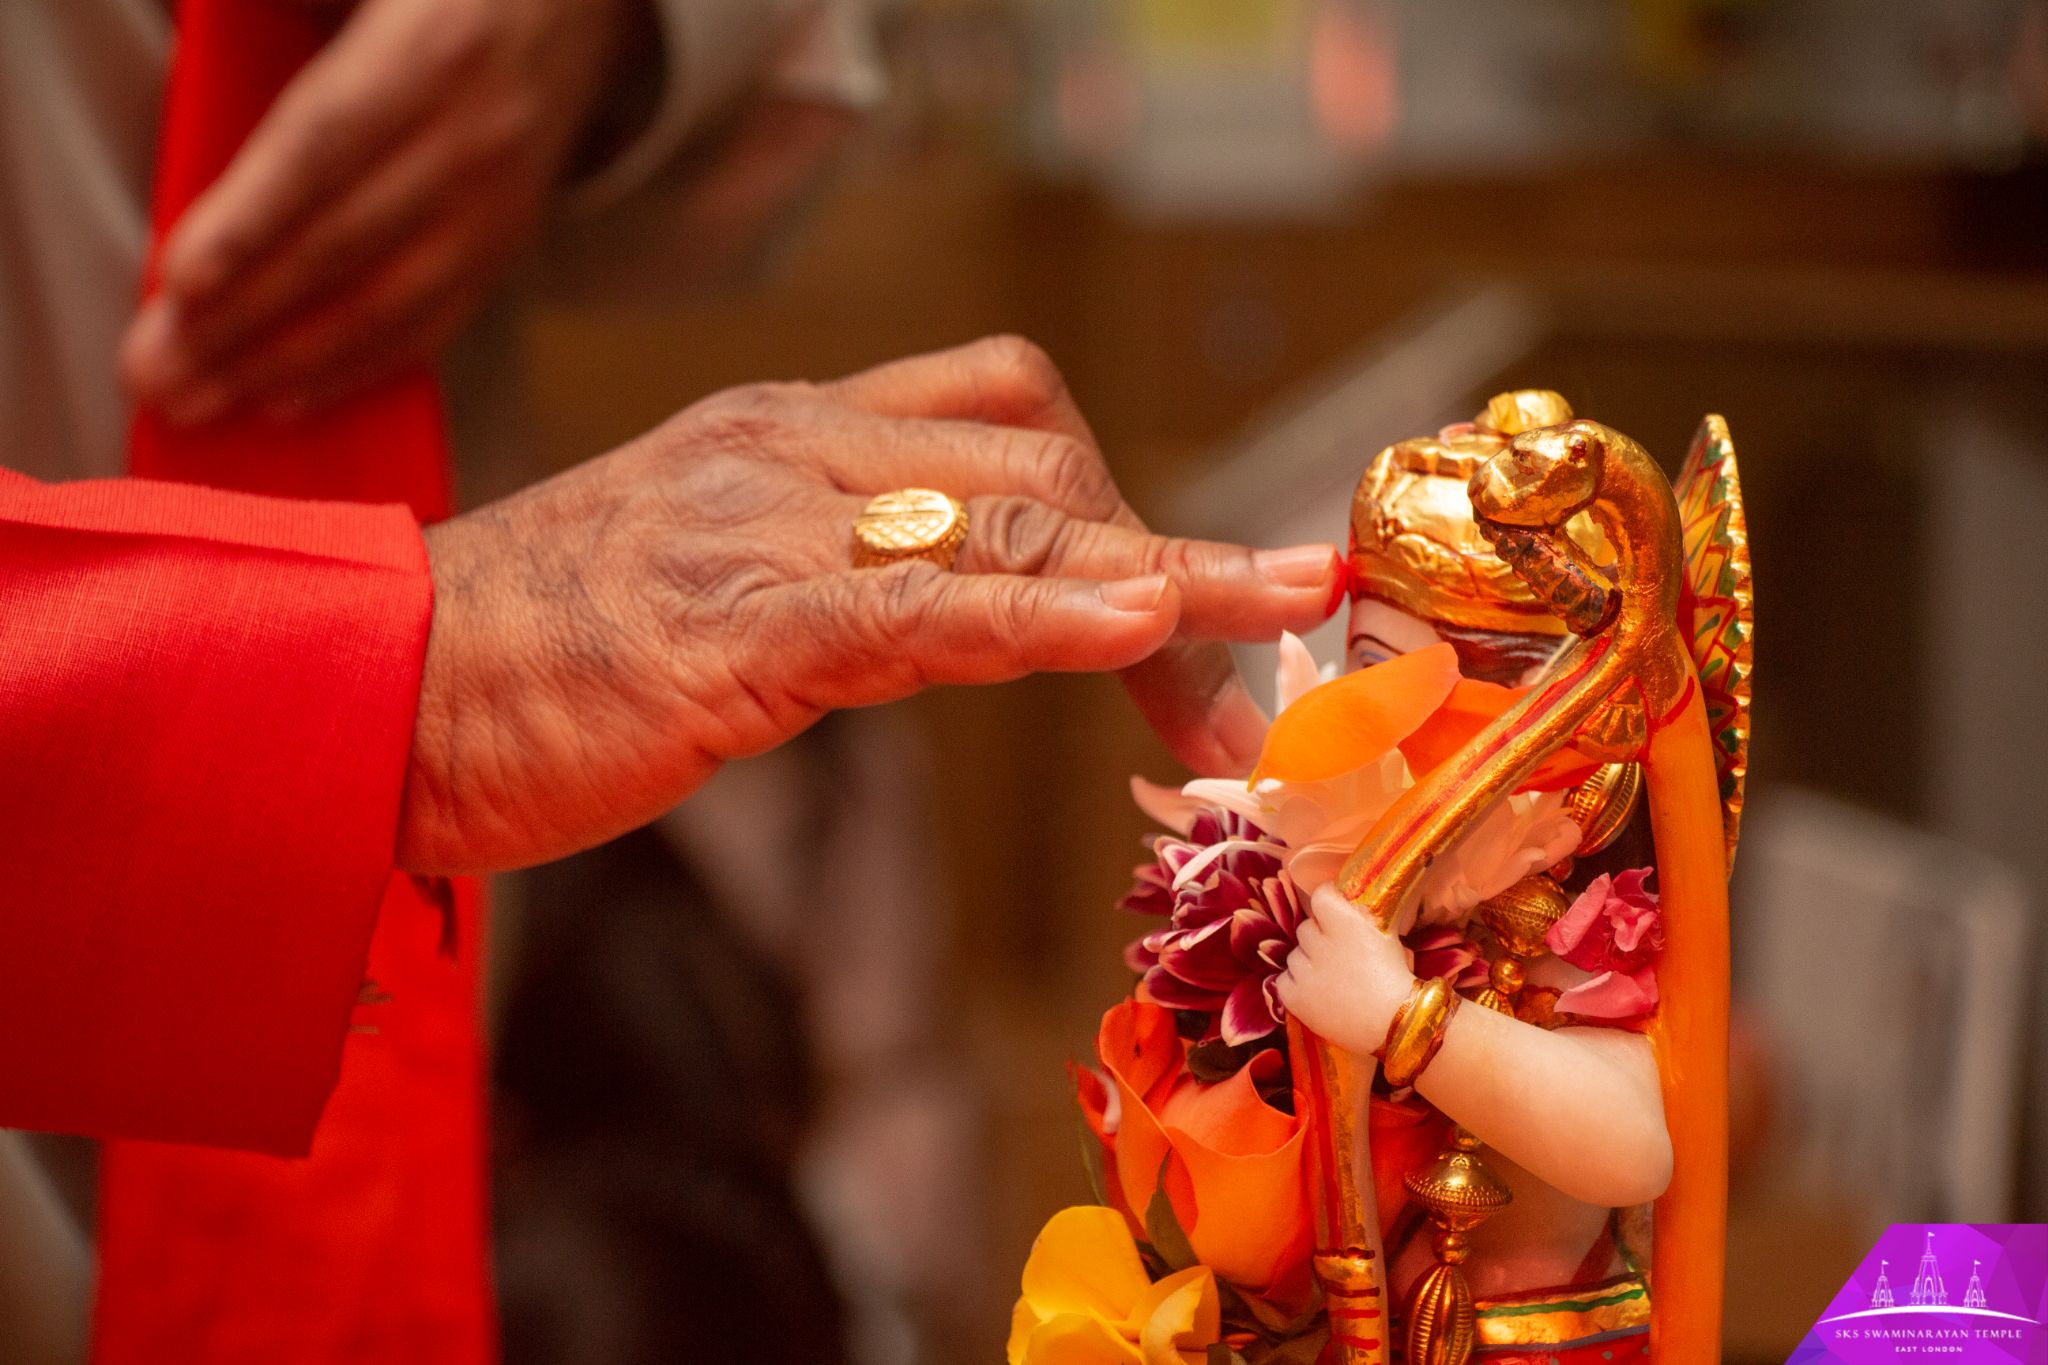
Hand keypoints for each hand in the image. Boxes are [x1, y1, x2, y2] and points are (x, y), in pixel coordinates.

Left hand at [122, 0, 651, 424]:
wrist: (571, 5)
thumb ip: (279, 13)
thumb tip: (165, 26)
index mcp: (427, 52)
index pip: (326, 147)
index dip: (252, 221)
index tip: (183, 283)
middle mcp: (472, 136)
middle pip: (345, 244)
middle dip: (244, 318)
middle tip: (160, 368)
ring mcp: (497, 202)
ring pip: (389, 303)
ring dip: (289, 362)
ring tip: (206, 399)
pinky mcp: (509, 245)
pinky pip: (434, 325)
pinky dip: (359, 368)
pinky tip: (289, 395)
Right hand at [399, 338, 1341, 872]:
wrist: (363, 690)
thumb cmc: (534, 657)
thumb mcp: (712, 586)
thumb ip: (844, 582)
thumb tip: (973, 625)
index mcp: (788, 433)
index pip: (1009, 414)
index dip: (1125, 498)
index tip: (1200, 600)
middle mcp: (791, 451)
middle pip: (1043, 461)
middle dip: (1169, 561)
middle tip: (1257, 662)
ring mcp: (762, 529)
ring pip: (1012, 517)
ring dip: (1164, 578)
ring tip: (1278, 617)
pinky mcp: (731, 627)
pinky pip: (919, 607)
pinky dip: (1041, 611)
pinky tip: (1139, 619)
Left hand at [1274, 883, 1416, 1056]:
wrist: (1394, 1025)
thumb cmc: (1397, 981)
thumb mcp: (1389, 938)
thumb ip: (1365, 921)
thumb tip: (1352, 909)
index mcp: (1346, 922)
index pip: (1320, 896)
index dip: (1328, 903)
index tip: (1335, 912)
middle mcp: (1320, 941)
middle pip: (1306, 928)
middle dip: (1320, 938)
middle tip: (1339, 955)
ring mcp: (1304, 970)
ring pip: (1295, 955)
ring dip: (1308, 963)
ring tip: (1331, 980)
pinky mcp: (1293, 995)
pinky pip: (1284, 980)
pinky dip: (1297, 985)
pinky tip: (1317, 994)